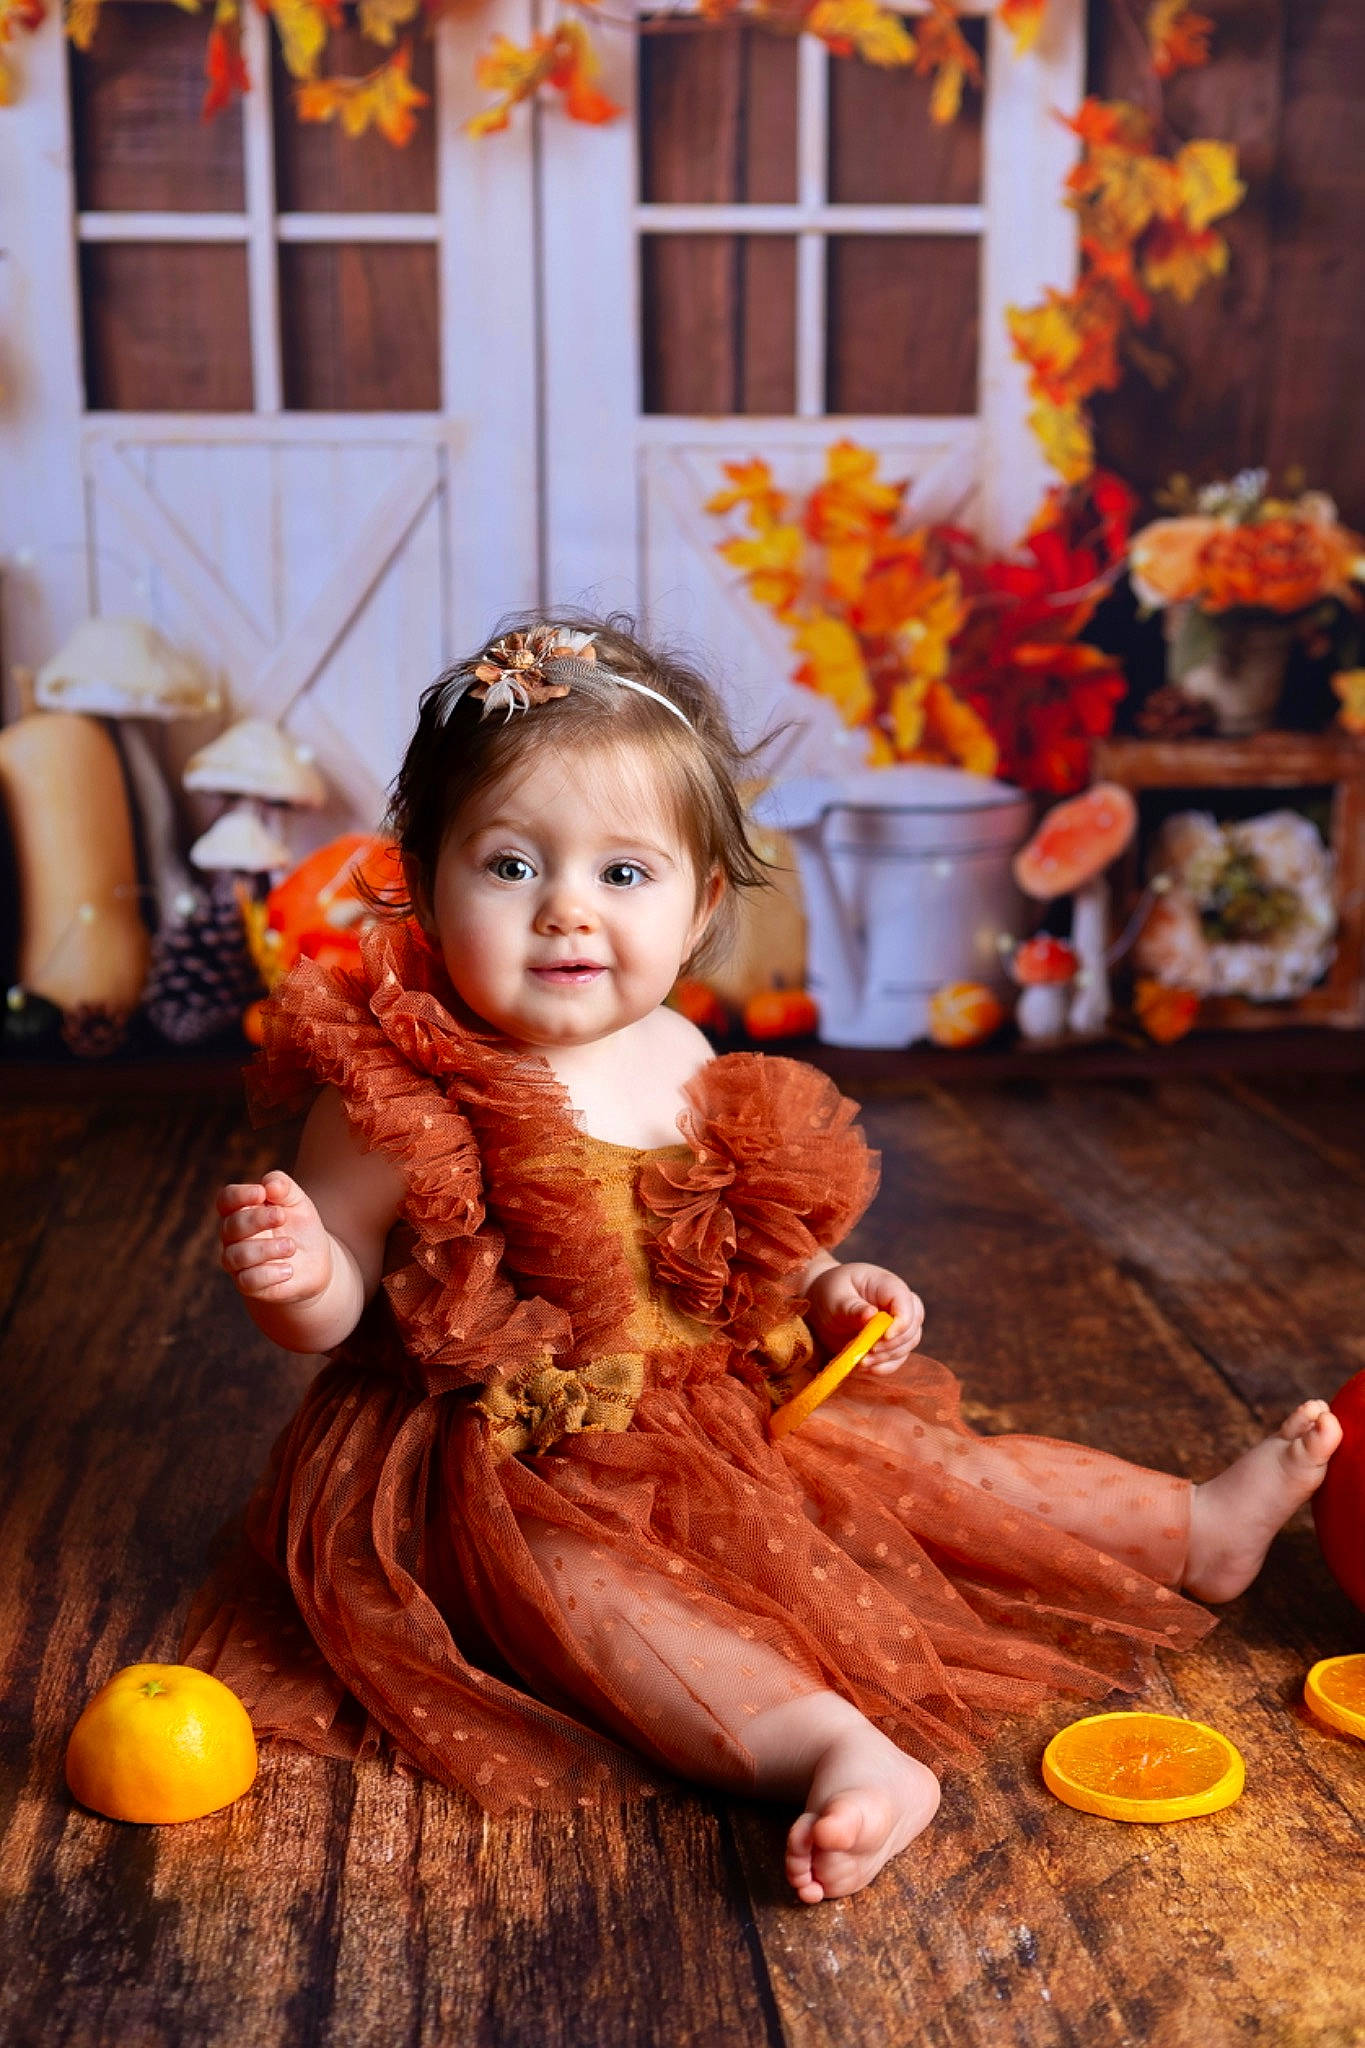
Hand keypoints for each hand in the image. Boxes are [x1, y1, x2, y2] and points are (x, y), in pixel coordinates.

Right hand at [217, 1170, 333, 1305]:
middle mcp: (234, 1237)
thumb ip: (284, 1187)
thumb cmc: (300, 1228)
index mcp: (242, 1211)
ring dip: (265, 1249)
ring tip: (291, 1246)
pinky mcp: (250, 1284)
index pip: (226, 1199)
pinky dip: (269, 1274)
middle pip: (231, 1226)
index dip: (239, 1195)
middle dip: (257, 1220)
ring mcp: (239, 1262)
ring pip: (237, 1255)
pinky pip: (248, 1280)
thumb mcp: (299, 1203)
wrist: (314, 1264)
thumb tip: (269, 1185)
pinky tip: (288, 1270)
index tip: (261, 1193)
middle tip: (282, 1217)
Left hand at [805, 1261, 923, 1375]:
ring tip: (861, 1361)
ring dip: (886, 1357)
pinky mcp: (890, 1344)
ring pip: (907, 1345)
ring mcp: (897, 1326)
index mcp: (888, 1286)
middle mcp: (899, 1306)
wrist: (822, 1306)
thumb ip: (852, 1307)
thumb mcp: (836, 1297)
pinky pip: (896, 1359)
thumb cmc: (830, 1294)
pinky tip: (865, 1367)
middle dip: (892, 1344)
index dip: (902, 1322)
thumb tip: (871, 1315)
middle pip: (912, 1327)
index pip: (908, 1303)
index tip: (884, 1336)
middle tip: (868, 1351)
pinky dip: (883, 1367)